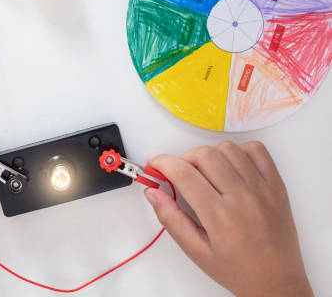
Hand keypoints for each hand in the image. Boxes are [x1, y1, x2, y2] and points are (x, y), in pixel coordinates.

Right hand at [145, 141, 312, 296]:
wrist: (278, 283)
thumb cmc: (239, 271)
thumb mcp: (196, 251)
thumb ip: (171, 219)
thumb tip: (153, 194)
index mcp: (220, 217)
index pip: (184, 174)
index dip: (163, 163)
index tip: (156, 164)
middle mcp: (243, 198)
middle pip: (204, 155)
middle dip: (183, 159)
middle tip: (179, 172)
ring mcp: (262, 189)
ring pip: (228, 148)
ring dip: (209, 154)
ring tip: (205, 172)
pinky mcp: (276, 186)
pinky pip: (257, 150)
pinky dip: (238, 151)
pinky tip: (230, 166)